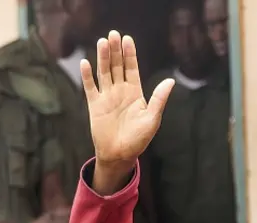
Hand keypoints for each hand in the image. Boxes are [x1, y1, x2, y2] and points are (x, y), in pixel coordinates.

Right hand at [81, 31, 174, 170]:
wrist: (120, 154)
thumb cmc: (138, 139)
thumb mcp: (152, 119)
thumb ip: (158, 99)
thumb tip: (170, 81)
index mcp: (135, 92)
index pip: (132, 68)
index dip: (129, 54)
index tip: (127, 39)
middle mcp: (120, 91)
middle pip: (117, 66)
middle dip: (115, 50)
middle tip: (113, 34)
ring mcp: (107, 97)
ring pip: (104, 72)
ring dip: (102, 57)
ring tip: (102, 42)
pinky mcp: (95, 105)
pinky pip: (90, 87)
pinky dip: (87, 76)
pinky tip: (85, 63)